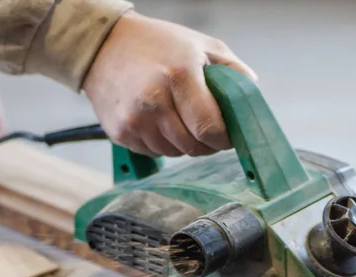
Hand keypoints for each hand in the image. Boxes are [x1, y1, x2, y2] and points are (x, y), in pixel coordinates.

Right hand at [83, 11, 257, 156]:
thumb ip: (233, 71)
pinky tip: (158, 121)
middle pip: (193, 146)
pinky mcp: (120, 132)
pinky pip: (153, 152)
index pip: (210, 128)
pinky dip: (163, 143)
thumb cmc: (158, 44)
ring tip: (180, 118)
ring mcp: (134, 120)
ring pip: (174, 153)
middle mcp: (154, 101)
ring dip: (184, 143)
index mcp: (179, 76)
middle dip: (207, 143)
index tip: (228, 134)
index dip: (225, 138)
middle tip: (207, 128)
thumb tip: (252, 100)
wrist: (102, 45)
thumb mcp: (201, 46)